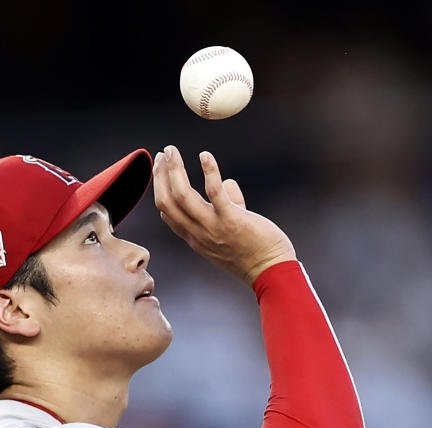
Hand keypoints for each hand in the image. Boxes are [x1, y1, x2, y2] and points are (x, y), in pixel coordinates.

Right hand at [152, 145, 296, 285]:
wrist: (271, 272)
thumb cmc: (255, 253)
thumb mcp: (232, 231)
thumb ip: (229, 204)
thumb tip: (227, 182)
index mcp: (195, 237)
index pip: (168, 213)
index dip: (160, 189)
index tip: (161, 169)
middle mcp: (198, 233)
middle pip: (167, 202)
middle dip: (160, 176)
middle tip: (163, 154)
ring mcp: (213, 227)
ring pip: (182, 195)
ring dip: (173, 170)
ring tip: (171, 150)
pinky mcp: (231, 220)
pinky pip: (214, 192)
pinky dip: (208, 171)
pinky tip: (205, 156)